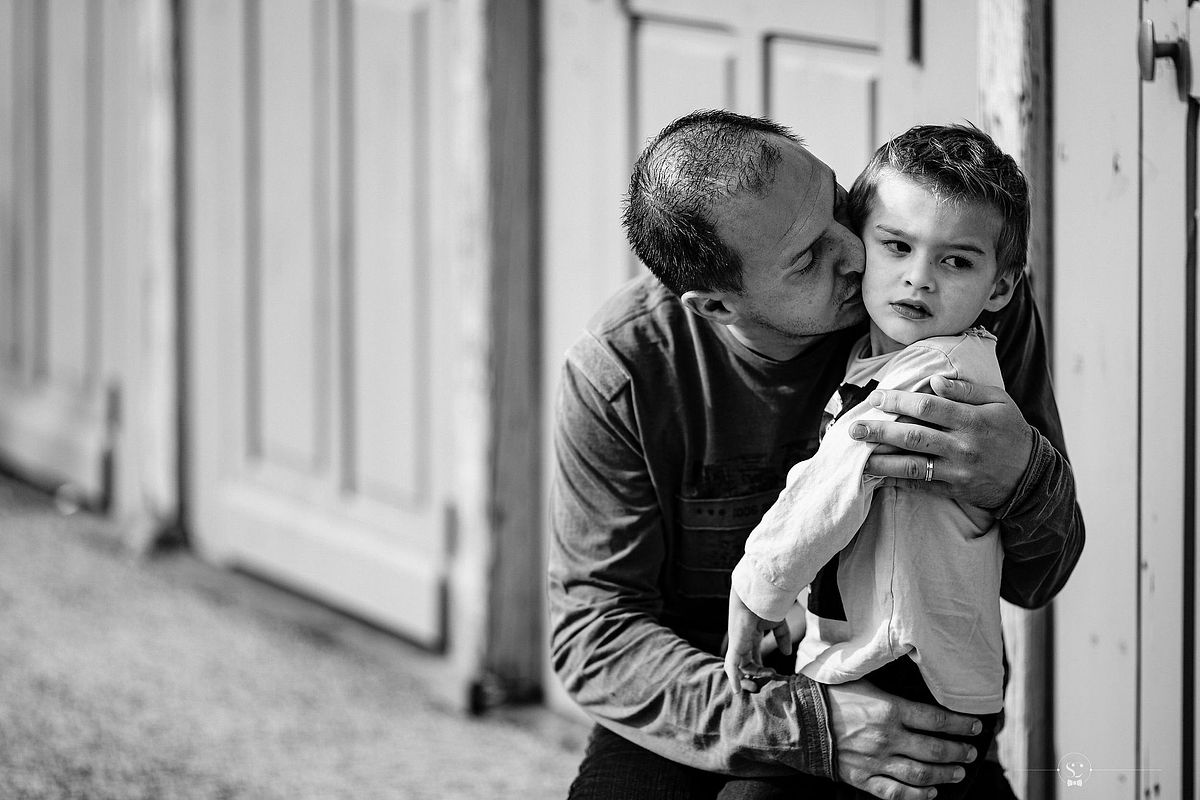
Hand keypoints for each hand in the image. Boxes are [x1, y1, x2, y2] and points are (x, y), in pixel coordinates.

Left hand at [723, 592, 790, 692]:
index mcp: (751, 636)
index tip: (772, 674)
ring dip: (746, 679)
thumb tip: (787, 653)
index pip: (752, 657)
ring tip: (756, 685)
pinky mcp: (735, 646)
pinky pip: (731, 666)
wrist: (758, 596)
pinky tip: (737, 690)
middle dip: (752, 676)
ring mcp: (738, 644)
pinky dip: (734, 679)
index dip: (760, 668)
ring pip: (738, 668)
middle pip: (744, 665)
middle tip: (760, 686)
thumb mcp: (777, 625)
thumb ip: (782, 638)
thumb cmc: (766, 606)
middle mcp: (742, 642)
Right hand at [826, 681, 979, 799]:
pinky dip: (917, 796)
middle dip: (958, 752)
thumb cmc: (830, 694)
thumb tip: (915, 681)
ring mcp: (875, 761)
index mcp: (889, 709)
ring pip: (921, 774)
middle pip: (934, 749)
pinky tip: (931, 794)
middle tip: (970, 752)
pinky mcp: (862, 778)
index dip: (960, 724)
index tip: (975, 727)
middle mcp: (887, 737)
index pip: (936, 719)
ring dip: (944, 775)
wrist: (798, 719)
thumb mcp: (862, 680)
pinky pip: (895, 793)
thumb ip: (890, 686)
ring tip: (958, 773)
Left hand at [851, 376, 1032, 508]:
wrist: (1031, 477)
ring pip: (913, 465)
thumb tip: (933, 380)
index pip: (928, 408)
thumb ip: (966, 389)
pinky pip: (921, 485)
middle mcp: (963, 446)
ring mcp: (958, 471)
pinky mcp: (954, 490)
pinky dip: (897, 480)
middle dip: (880, 431)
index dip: (898, 401)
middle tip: (854, 428)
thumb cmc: (1010, 432)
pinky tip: (877, 474)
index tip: (876, 397)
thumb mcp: (998, 402)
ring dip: (882, 460)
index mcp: (973, 420)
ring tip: (858, 454)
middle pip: (914, 436)